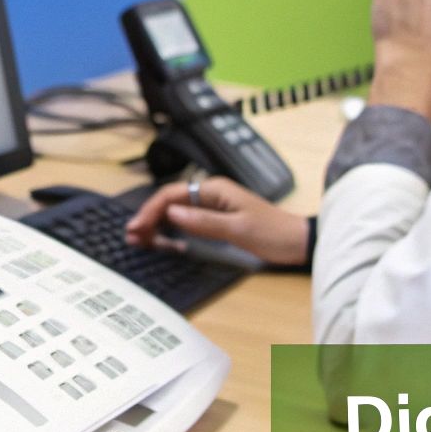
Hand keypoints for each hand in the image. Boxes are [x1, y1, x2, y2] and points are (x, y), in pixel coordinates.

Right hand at [123, 176, 307, 266]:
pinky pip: (187, 220)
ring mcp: (214, 206)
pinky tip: (161, 239)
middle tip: (132, 237)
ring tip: (139, 239)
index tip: (137, 228)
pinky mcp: (217, 219)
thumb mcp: (237, 229)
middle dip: (149, 217)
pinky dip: (171, 229)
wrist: (298, 242)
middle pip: (170, 201)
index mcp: (215, 189)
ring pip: (176, 211)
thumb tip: (171, 212)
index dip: (151, 210)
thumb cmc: (273, 233)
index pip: (172, 194)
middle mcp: (211, 193)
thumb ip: (203, 221)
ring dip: (157, 224)